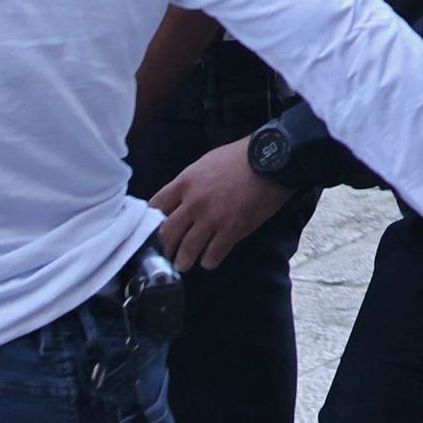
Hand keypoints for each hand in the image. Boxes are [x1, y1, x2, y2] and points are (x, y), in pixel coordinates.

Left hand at [151, 142, 292, 267]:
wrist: (271, 160)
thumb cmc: (239, 158)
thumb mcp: (205, 164)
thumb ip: (188, 184)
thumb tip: (177, 202)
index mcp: (184, 183)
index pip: (155, 208)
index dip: (151, 222)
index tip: (153, 230)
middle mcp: (194, 202)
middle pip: (167, 234)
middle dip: (164, 248)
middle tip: (166, 255)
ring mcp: (212, 219)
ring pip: (187, 250)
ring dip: (184, 261)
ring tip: (184, 264)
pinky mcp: (232, 231)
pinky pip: (212, 255)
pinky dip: (209, 261)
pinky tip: (209, 260)